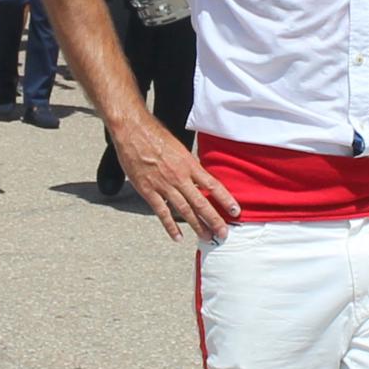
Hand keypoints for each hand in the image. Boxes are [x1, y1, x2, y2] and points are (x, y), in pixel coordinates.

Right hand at [109, 118, 242, 244]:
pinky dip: (170, 226)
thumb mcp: (179, 148)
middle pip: (201, 202)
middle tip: (223, 233)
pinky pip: (162, 212)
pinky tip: (178, 237)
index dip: (225, 199)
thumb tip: (199, 176)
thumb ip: (189, 164)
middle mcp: (180, 177)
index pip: (213, 185)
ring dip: (197, 226)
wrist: (133, 132)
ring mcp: (164, 185)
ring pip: (185, 210)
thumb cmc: (155, 136)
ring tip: (207, 237)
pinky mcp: (148, 191)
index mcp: (189, 164)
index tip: (235, 210)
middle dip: (214, 219)